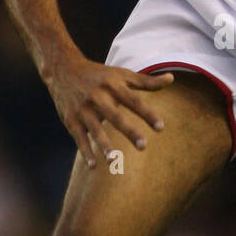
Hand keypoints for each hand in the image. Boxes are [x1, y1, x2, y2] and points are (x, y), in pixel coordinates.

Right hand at [45, 55, 174, 167]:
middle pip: (115, 116)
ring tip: (114, 160)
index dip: (148, 114)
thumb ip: (146, 81)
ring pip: (95, 130)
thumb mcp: (121, 74)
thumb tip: (171, 78)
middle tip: (143, 146)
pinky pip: (79, 138)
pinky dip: (85, 151)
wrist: (63, 69)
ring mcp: (83, 109)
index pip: (134, 101)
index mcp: (113, 85)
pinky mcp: (70, 119)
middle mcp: (98, 97)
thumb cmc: (99, 74)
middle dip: (129, 131)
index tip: (161, 127)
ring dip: (104, 145)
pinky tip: (93, 166)